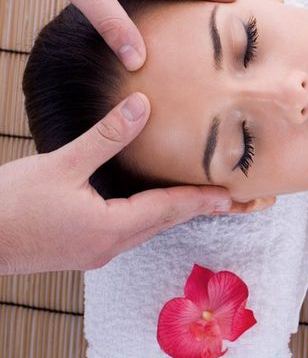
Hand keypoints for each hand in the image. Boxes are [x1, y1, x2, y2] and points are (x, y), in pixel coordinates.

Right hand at [0, 93, 231, 274]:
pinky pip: (126, 232)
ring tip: (200, 200)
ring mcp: (93, 252)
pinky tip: (148, 206)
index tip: (234, 197)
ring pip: (146, 228)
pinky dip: (147, 217)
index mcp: (109, 228)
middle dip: (198, 207)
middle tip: (232, 200)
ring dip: (173, 213)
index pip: (170, 209)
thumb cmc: (7, 206)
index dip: (203, 199)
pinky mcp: (79, 251)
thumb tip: (142, 105)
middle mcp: (108, 246)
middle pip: (164, 222)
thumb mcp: (60, 164)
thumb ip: (106, 136)